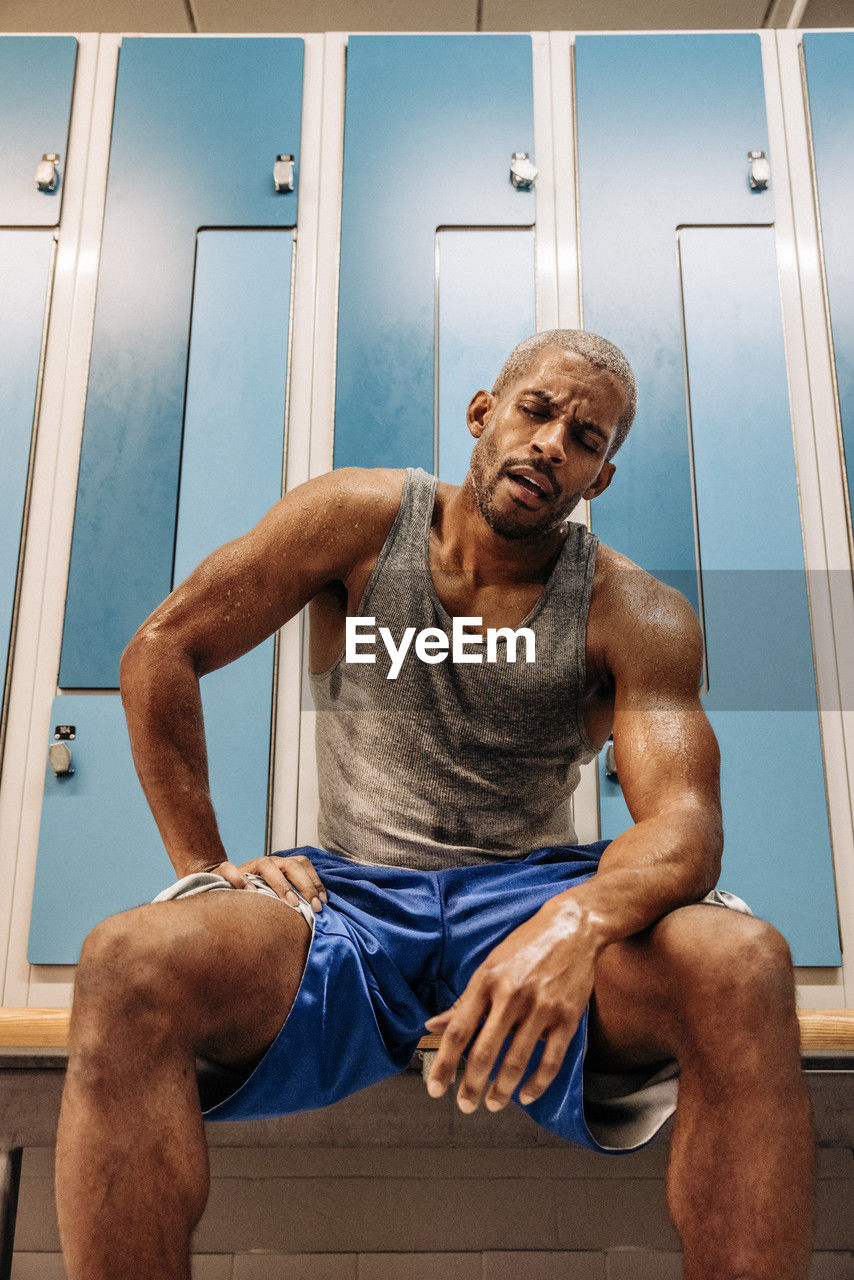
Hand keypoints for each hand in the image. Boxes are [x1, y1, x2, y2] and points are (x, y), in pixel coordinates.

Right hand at [204, 854, 327, 913]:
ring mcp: (248, 866)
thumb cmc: (253, 896)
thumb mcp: (274, 897)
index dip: (315, 882)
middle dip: (306, 886)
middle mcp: (267, 863)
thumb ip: (292, 900)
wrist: (218, 886)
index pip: (303, 865)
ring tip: (291, 903)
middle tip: (313, 907)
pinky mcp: (225, 871)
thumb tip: (316, 913)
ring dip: (281, 884)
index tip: (323, 903)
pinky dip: (241, 880)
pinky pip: (232, 870)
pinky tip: (250, 895)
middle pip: (291, 865)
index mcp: (281, 866)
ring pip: (266, 865)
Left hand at [423, 899, 598, 1111]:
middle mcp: (512, 995)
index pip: (459, 1030)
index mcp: (487, 981)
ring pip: (516, 1060)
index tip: (435, 1089)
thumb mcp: (490, 966)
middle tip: (464, 1105)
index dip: (444, 1063)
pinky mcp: (567, 1017)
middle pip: (485, 1051)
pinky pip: (550, 1060)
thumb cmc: (525, 946)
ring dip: (501, 1090)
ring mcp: (541, 1007)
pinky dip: (537, 1083)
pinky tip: (526, 1095)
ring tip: (492, 1104)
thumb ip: (464, 1001)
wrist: (573, 927)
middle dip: (471, 1085)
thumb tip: (432, 1025)